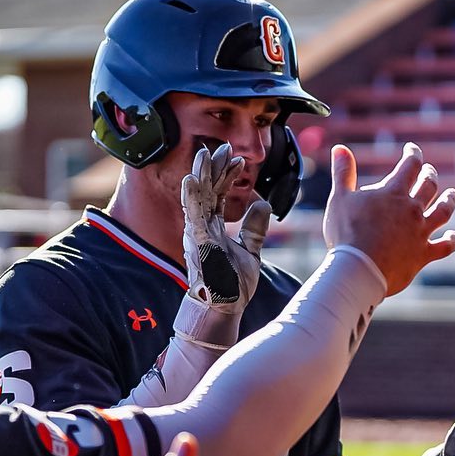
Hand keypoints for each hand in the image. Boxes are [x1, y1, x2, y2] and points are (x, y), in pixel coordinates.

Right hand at [182, 145, 270, 312]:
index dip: (226, 176)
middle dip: (213, 168)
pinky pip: (192, 215)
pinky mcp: (197, 242)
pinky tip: (191, 179)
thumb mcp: (251, 250)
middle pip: (206, 191)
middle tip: (223, 147)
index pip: (218, 195)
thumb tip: (263, 203)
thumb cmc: (233, 286)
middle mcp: (202, 228)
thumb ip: (255, 228)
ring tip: (206, 153)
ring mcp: (197, 234)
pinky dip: (191, 196)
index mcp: (213, 228)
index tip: (237, 159)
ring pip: (197, 197)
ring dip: (201, 175)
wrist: (225, 308)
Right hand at [323, 143, 454, 295]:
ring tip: (451, 194)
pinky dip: (451, 240)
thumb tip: (339, 148)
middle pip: (429, 185)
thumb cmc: (346, 233)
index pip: (410, 165)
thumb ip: (343, 173)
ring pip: (443, 211)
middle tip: (428, 171)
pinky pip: (445, 246)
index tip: (412, 149)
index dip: (413, 154)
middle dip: (429, 175)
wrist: (359, 269)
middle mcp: (412, 209)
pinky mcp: (423, 254)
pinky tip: (452, 236)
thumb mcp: (340, 199)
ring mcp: (420, 232)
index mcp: (393, 193)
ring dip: (449, 201)